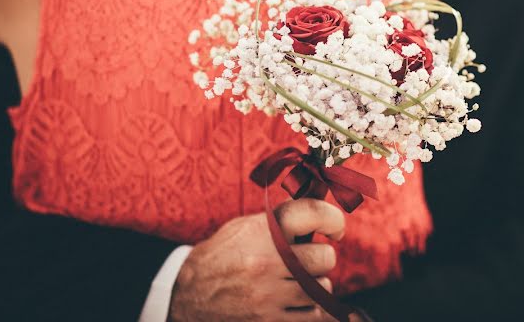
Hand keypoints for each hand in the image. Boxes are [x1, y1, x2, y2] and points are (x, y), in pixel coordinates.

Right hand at [168, 198, 344, 320]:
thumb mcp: (244, 228)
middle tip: (310, 260)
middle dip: (321, 257)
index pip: (312, 214)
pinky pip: (313, 314)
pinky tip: (298, 302)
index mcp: (261, 231)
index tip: (335, 228)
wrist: (188, 296)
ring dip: (316, 284)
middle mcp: (266, 261)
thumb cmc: (221, 257)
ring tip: (299, 282)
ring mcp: (268, 295)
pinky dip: (311, 308)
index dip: (332, 219)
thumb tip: (318, 213)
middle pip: (324, 257)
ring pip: (322, 287)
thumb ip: (279, 221)